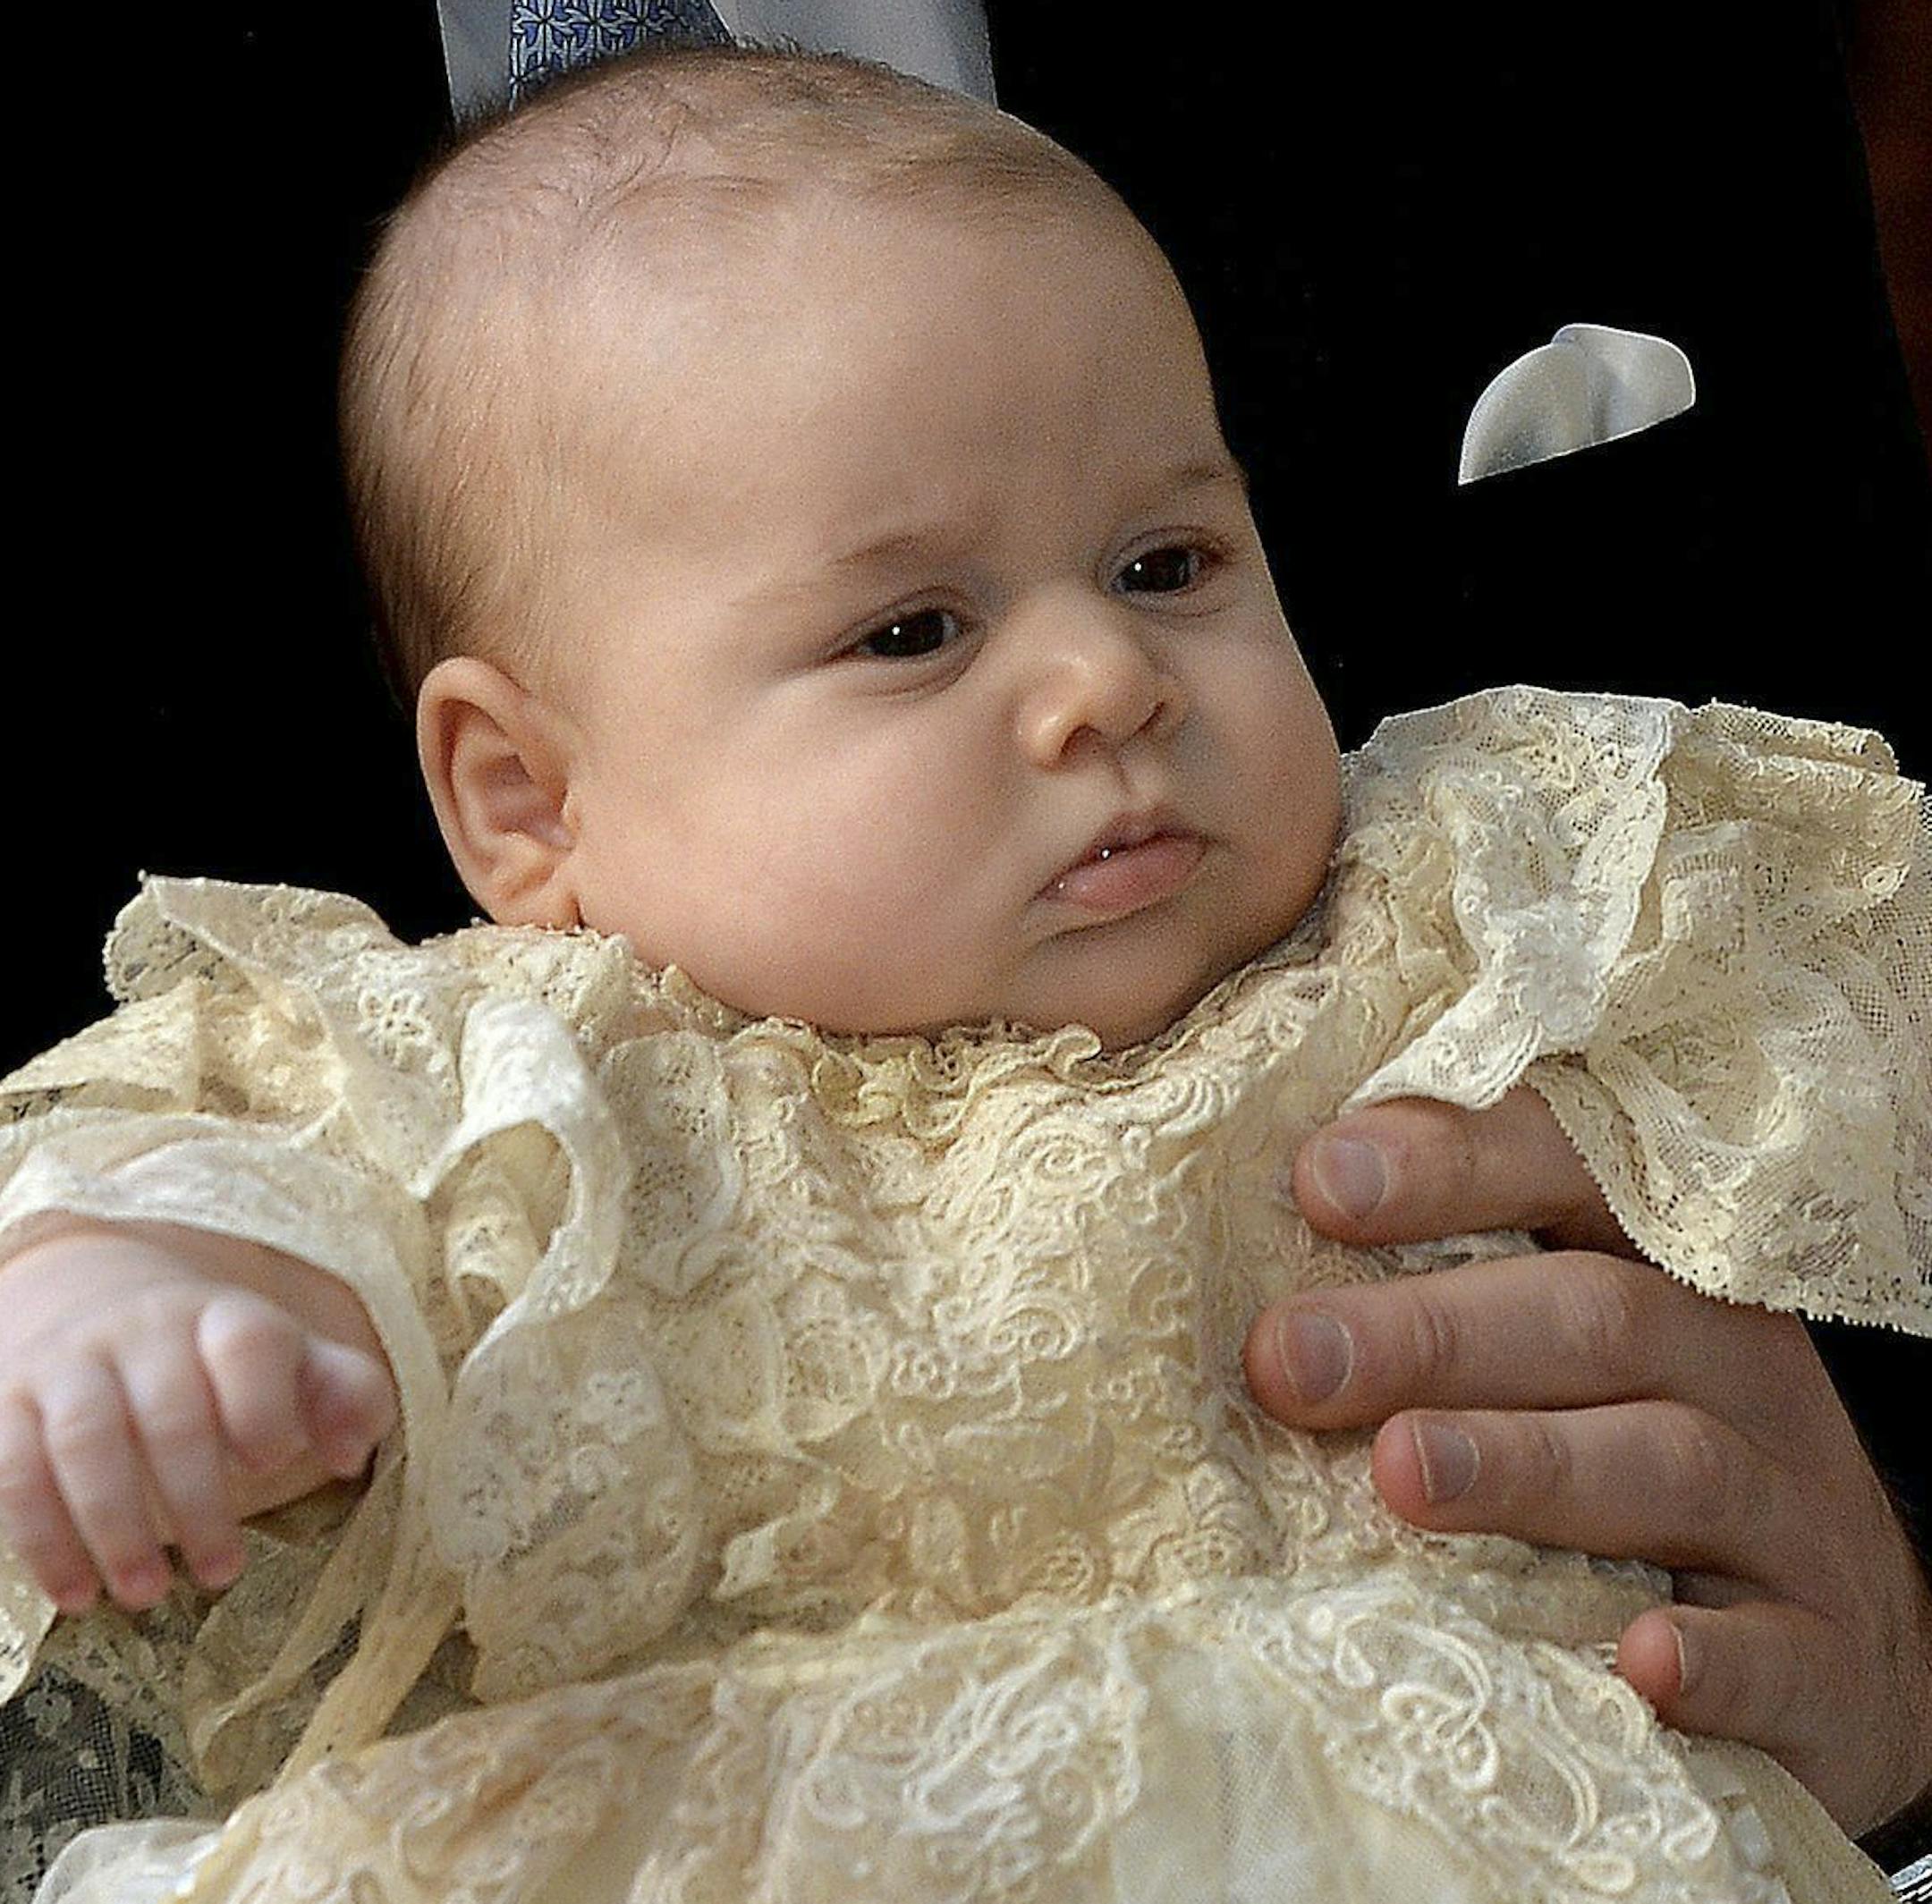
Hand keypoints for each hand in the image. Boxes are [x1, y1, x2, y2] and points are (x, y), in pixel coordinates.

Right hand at [0, 1220, 395, 1613]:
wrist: (101, 1308)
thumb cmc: (221, 1364)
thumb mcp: (294, 1364)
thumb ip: (347, 1397)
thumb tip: (347, 1453)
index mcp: (225, 1318)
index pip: (249, 1342)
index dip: (264, 1403)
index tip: (273, 1462)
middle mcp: (145, 1330)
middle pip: (170, 1412)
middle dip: (198, 1500)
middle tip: (223, 1572)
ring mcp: (71, 1363)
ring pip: (86, 1441)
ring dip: (116, 1527)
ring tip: (146, 1595)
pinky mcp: (9, 1401)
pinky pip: (14, 1469)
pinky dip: (42, 1538)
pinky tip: (75, 1593)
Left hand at [1242, 1088, 1931, 1837]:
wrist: (1837, 1649)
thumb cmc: (1631, 1464)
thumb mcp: (1561, 1355)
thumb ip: (1441, 1298)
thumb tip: (1262, 1273)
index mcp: (1660, 1267)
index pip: (1570, 1171)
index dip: (1454, 1163)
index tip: (1321, 1179)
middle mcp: (1735, 1366)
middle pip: (1596, 1315)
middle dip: (1432, 1330)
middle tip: (1288, 1357)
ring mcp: (1792, 1513)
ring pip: (1669, 1462)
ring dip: (1527, 1464)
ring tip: (1398, 1471)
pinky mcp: (1826, 1659)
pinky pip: (1780, 1654)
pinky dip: (1715, 1658)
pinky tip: (1640, 1660)